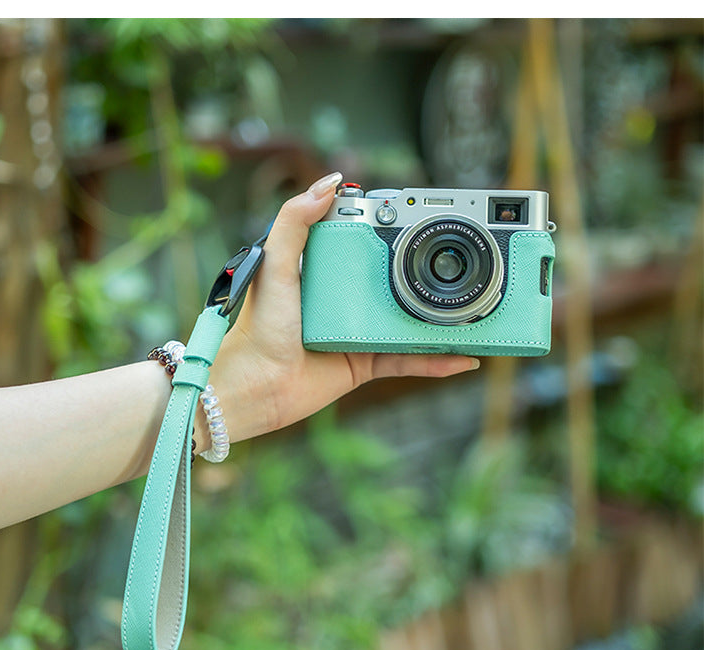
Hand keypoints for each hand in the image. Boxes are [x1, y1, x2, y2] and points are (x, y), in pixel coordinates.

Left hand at [205, 172, 479, 444]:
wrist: (255, 386)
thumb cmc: (257, 329)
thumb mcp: (275, 265)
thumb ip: (294, 221)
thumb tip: (329, 183)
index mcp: (325, 272)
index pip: (366, 245)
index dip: (395, 232)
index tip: (426, 219)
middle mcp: (344, 299)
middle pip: (396, 282)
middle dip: (430, 274)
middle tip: (463, 262)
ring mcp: (357, 332)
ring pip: (408, 322)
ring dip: (441, 320)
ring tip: (474, 310)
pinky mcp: (364, 364)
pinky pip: (406, 360)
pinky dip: (435, 362)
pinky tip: (462, 357)